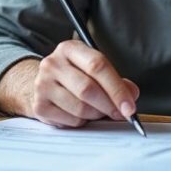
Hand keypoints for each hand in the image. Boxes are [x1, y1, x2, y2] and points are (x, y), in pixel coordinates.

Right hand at [0, 41, 139, 127]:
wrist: (44, 84)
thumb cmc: (75, 75)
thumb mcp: (94, 69)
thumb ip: (116, 80)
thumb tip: (131, 95)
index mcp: (70, 49)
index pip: (97, 66)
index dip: (117, 88)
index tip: (130, 106)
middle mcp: (52, 64)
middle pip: (88, 89)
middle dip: (109, 105)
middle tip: (121, 114)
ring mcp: (42, 85)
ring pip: (80, 108)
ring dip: (96, 115)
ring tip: (98, 111)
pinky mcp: (39, 105)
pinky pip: (70, 121)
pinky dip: (82, 122)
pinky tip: (81, 115)